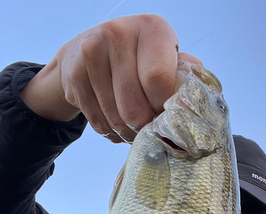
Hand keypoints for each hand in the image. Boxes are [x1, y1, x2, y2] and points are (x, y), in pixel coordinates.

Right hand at [20, 14, 201, 142]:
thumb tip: (191, 108)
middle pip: (134, 107)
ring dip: (128, 134)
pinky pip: (98, 123)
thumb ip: (183, 79)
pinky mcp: (74, 75)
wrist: (87, 50)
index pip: (159, 81)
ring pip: (116, 119)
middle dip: (145, 128)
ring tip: (135, 130)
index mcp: (151, 28)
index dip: (163, 109)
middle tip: (150, 130)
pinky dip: (111, 133)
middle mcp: (118, 34)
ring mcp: (91, 53)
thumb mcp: (167, 60)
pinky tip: (117, 125)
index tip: (165, 115)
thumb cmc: (139, 59)